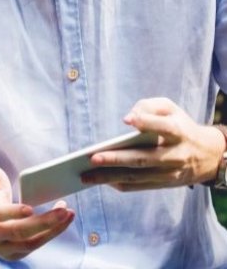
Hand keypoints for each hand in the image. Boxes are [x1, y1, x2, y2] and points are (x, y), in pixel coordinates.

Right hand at [0, 166, 72, 260]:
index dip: (14, 212)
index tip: (31, 208)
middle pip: (18, 231)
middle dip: (44, 222)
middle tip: (64, 210)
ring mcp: (1, 247)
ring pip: (31, 242)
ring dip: (53, 230)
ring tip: (68, 215)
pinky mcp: (13, 254)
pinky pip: (35, 246)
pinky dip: (50, 235)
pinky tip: (61, 224)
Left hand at [84, 97, 223, 190]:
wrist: (208, 154)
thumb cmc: (179, 125)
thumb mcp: (170, 109)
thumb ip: (149, 107)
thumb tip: (130, 117)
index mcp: (179, 132)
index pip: (164, 127)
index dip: (146, 123)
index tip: (127, 120)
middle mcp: (176, 154)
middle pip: (144, 158)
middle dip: (117, 159)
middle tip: (92, 158)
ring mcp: (171, 172)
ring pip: (138, 176)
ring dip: (110, 177)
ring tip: (85, 176)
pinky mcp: (166, 183)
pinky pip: (140, 186)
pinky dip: (119, 184)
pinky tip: (100, 181)